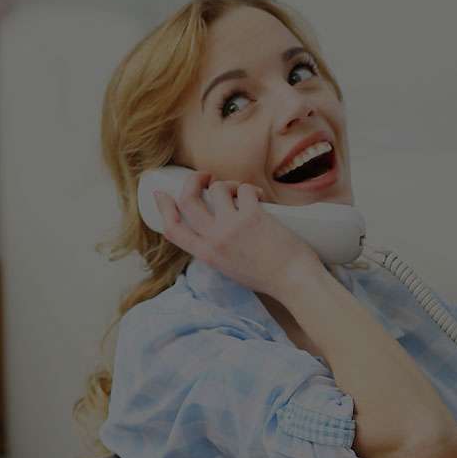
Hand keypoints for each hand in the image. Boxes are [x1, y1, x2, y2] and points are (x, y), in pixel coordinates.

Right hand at [152, 172, 321, 297]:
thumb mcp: (230, 267)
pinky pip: (244, 189)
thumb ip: (216, 248)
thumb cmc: (268, 276)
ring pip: (217, 188)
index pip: (172, 229)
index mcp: (207, 255)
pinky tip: (259, 197)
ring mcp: (232, 226)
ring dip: (228, 183)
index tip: (162, 193)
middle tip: (204, 176)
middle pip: (188, 200)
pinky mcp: (253, 216)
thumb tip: (212, 225)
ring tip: (241, 191)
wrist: (294, 281)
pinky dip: (250, 188)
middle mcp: (215, 239)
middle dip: (192, 181)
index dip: (163, 208)